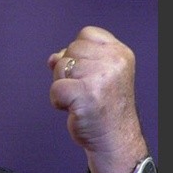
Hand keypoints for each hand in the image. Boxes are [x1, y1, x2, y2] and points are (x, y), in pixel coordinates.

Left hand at [48, 26, 152, 172]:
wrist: (113, 138)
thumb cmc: (103, 107)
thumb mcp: (98, 76)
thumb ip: (77, 60)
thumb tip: (52, 57)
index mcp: (120, 53)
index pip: (85, 34)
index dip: (77, 54)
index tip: (86, 73)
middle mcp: (113, 62)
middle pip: (69, 51)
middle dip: (68, 71)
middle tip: (83, 90)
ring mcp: (100, 77)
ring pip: (60, 67)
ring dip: (62, 85)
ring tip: (79, 99)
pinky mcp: (85, 94)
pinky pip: (54, 88)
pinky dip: (57, 101)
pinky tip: (72, 109)